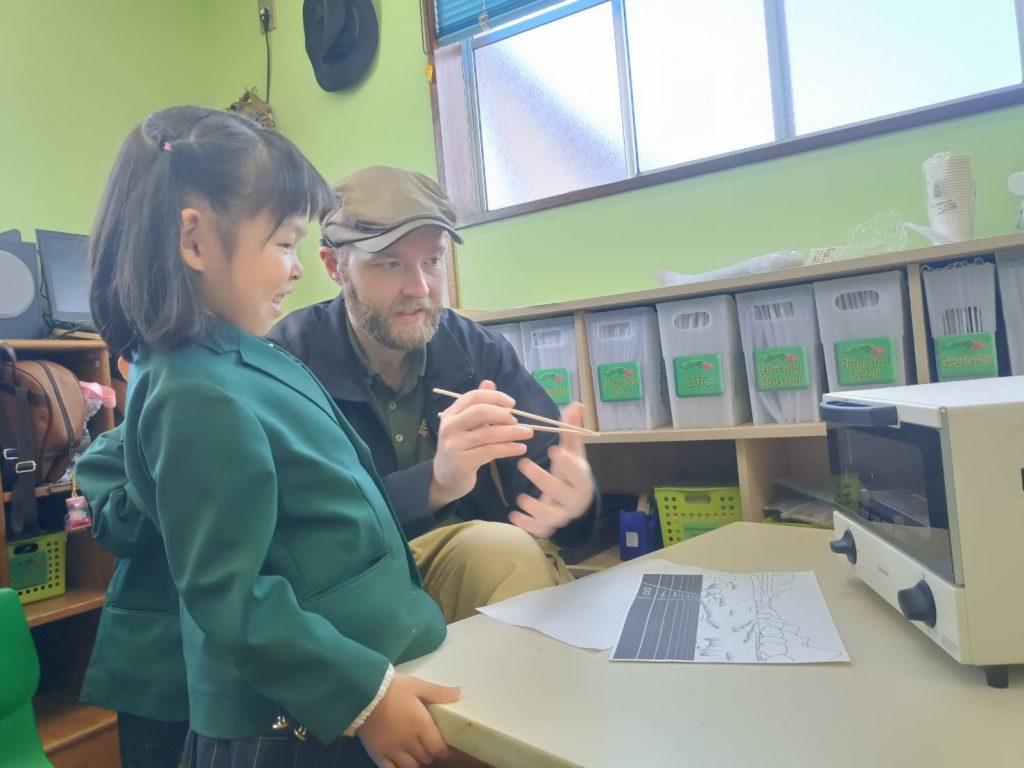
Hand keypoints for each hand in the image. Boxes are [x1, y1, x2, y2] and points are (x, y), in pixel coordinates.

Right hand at [358, 673, 459, 767]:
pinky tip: (402, 764)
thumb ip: (438, 692)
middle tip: (430, 744)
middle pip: (426, 757)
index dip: (445, 750)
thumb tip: (458, 693)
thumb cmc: (392, 687)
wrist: (362, 692)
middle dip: (431, 752)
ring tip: (417, 752)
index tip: (448, 747)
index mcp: (421, 725)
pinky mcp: (377, 753)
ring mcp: (392, 750)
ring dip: (417, 761)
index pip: (439, 748)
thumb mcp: (417, 685)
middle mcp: (409, 742)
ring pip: (411, 766)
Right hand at [429, 381, 533, 510]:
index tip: (512, 404)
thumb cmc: (460, 449)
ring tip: (527, 434)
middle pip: (480, 412)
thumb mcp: (466, 426)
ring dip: (513, 432)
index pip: (473, 397)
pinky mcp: (462, 462)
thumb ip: (478, 405)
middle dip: (503, 414)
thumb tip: (489, 383)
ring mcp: (454, 445)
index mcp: (450, 414)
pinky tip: (520, 448)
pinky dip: (509, 448)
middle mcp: (449, 427)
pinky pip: (491, 451)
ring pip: (489, 433)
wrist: (445, 479)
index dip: (495, 397)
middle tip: (518, 421)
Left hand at [509, 402, 594, 537]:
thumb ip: (570, 430)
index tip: (553, 450)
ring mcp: (562, 514)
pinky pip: (539, 529)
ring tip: (520, 498)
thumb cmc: (571, 471)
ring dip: (535, 507)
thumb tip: (576, 404)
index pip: (576, 471)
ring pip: (551, 515)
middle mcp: (573, 498)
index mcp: (581, 478)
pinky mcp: (549, 526)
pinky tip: (513, 516)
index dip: (567, 462)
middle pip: (561, 492)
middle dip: (543, 480)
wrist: (577, 502)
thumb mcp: (573, 451)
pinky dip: (527, 525)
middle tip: (522, 463)